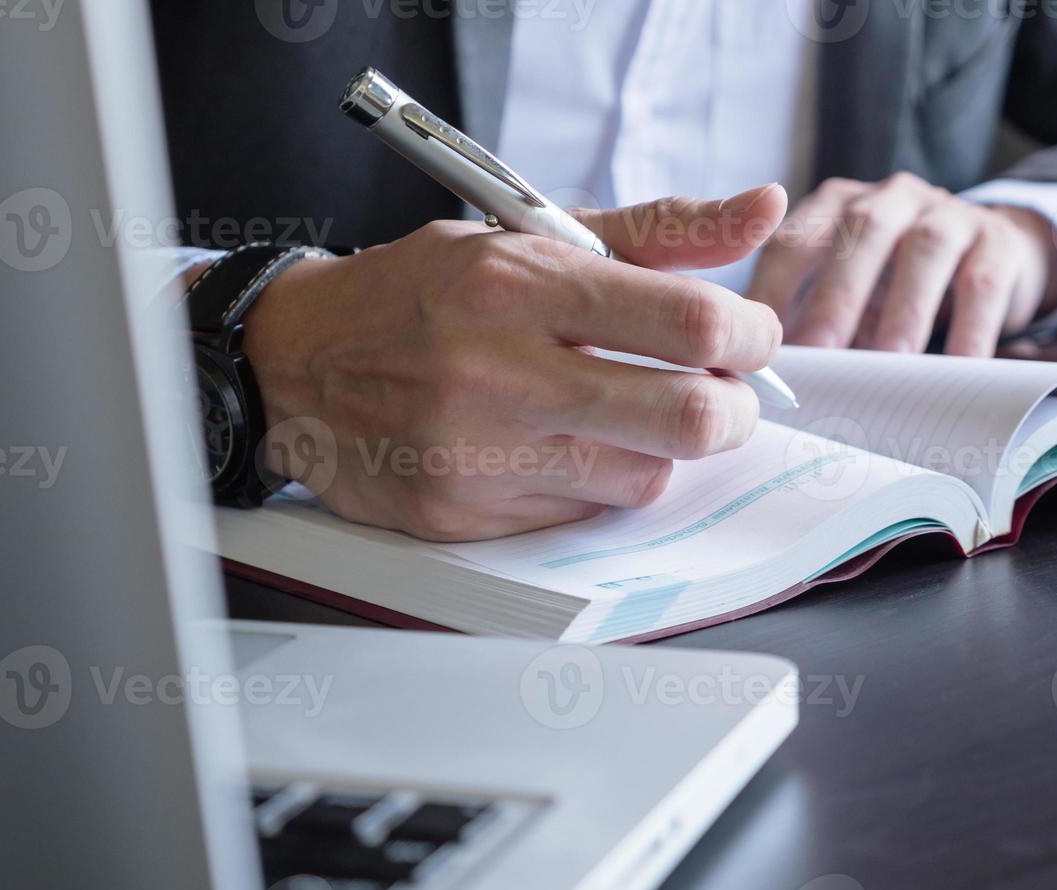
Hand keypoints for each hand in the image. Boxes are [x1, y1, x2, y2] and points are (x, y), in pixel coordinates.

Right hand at [241, 185, 788, 541]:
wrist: (294, 361)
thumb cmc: (422, 292)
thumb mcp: (528, 233)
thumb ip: (654, 231)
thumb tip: (761, 210)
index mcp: (519, 282)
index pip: (691, 322)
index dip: (751, 334)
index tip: (750, 335)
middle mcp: (497, 369)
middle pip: (689, 417)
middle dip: (735, 409)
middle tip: (726, 393)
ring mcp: (476, 452)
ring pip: (644, 477)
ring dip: (664, 449)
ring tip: (632, 413)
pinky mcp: (461, 512)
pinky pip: (581, 513)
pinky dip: (598, 480)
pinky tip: (568, 445)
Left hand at [748, 173, 1056, 356]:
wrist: (990, 254)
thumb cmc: (895, 282)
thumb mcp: (849, 291)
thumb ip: (812, 319)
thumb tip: (771, 381)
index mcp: (836, 207)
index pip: (794, 240)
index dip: (773, 290)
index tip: (759, 344)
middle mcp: (889, 198)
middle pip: (859, 234)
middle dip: (835, 296)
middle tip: (819, 354)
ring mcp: (947, 213)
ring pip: (926, 249)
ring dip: (904, 309)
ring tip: (890, 364)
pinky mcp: (998, 242)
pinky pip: (983, 284)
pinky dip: (969, 330)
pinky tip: (957, 369)